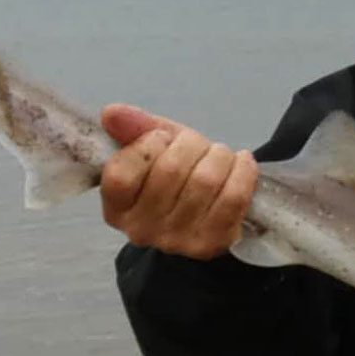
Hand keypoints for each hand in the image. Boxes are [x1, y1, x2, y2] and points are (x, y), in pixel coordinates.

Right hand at [99, 103, 258, 259]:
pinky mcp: (213, 243)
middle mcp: (141, 229)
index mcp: (117, 207)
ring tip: (219, 154)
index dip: (146, 145)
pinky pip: (233, 197)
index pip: (121, 173)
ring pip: (204, 180)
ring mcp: (177, 240)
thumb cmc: (179, 177)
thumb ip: (135, 129)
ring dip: (218, 155)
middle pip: (169, 170)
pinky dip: (242, 171)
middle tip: (197, 145)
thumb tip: (111, 112)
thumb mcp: (156, 148)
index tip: (162, 138)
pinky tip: (241, 162)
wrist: (213, 211)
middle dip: (190, 144)